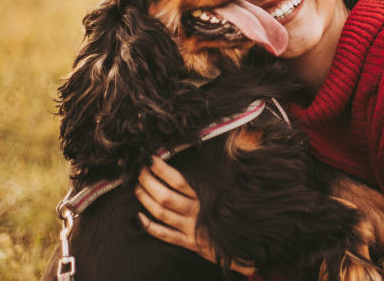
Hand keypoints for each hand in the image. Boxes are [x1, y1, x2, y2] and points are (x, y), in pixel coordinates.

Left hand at [135, 155, 255, 276]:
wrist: (246, 245)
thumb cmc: (240, 212)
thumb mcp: (238, 187)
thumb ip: (234, 163)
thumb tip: (236, 139)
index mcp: (206, 197)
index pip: (179, 181)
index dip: (162, 170)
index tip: (151, 159)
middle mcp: (196, 212)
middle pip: (166, 197)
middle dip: (148, 183)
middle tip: (139, 172)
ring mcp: (191, 228)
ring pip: (162, 214)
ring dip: (146, 200)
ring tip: (137, 188)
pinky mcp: (188, 243)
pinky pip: (165, 235)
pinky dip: (150, 227)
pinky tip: (139, 217)